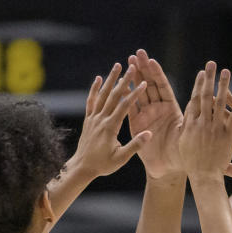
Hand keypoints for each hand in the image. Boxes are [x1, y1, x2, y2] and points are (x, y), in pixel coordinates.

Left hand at [73, 63, 150, 177]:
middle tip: (131, 66)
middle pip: (113, 96)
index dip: (134, 93)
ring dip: (110, 79)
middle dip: (124, 80)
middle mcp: (101, 119)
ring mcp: (93, 118)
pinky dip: (94, 89)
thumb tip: (149, 133)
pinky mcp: (88, 119)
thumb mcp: (121, 158)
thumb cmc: (103, 164)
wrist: (82, 167)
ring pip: (102, 94)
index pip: (124, 106)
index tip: (143, 82)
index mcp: (110, 127)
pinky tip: (99, 79)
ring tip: (117, 65)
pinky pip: (91, 101)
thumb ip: (135, 145)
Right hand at [127, 50, 184, 178]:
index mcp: (171, 109)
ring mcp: (146, 115)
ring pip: (138, 93)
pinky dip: (124, 96)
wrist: (168, 169)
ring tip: (127, 61)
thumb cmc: (181, 153)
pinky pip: (129, 108)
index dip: (157, 74)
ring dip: (133, 77)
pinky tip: (119, 83)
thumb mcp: (186, 133)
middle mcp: (158, 109)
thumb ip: (189, 118)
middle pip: (149, 85)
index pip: (163, 87)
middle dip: (143, 69)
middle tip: (138, 52)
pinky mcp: (135, 124)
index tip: (151, 60)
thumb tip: (199, 102)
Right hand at [179, 61, 231, 181]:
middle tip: (212, 63)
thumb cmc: (192, 164)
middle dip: (209, 79)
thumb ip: (186, 129)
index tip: (202, 73)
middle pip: (206, 96)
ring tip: (227, 72)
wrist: (204, 176)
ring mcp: (215, 128)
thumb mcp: (183, 143)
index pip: (195, 100)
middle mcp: (202, 123)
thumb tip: (186, 118)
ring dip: (223, 86)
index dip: (199, 85)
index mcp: (191, 124)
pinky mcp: (227, 135)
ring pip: (220, 103)